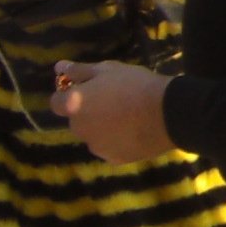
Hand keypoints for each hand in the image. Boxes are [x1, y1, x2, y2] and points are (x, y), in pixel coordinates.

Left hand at [51, 61, 176, 163]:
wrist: (169, 113)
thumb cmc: (136, 85)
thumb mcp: (108, 69)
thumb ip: (80, 70)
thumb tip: (58, 67)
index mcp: (74, 105)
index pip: (56, 102)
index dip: (69, 95)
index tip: (87, 89)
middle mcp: (79, 129)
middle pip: (76, 120)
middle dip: (87, 112)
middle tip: (112, 101)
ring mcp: (96, 147)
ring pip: (93, 135)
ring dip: (101, 128)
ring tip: (126, 118)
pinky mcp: (113, 159)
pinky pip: (109, 148)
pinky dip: (116, 141)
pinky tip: (133, 131)